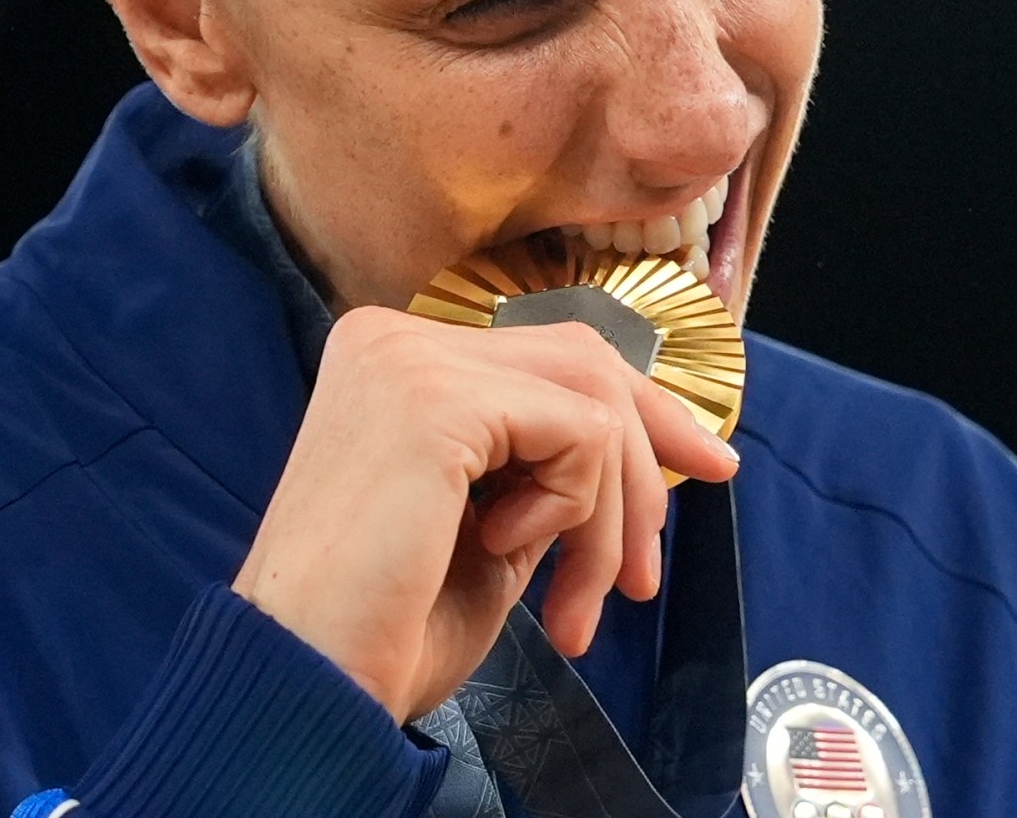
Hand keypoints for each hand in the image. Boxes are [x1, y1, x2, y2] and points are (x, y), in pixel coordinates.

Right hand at [230, 304, 740, 721]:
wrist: (307, 679)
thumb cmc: (383, 627)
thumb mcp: (488, 528)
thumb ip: (544, 470)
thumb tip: (642, 445)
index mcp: (392, 360)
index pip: (550, 352)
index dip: (643, 410)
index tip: (709, 469)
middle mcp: (392, 338)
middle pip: (584, 361)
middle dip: (647, 463)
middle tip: (645, 575)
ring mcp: (410, 358)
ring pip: (592, 398)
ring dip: (611, 513)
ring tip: (575, 602)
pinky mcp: (436, 397)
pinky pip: (578, 434)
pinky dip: (571, 508)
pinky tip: (502, 550)